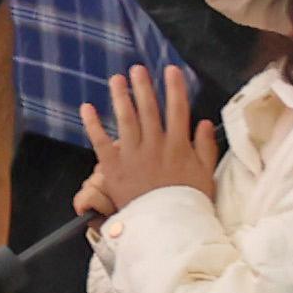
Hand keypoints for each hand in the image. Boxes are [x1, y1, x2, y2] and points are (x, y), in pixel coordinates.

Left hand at [72, 63, 216, 222]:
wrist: (167, 224)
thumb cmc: (188, 200)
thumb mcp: (205, 173)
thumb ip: (205, 147)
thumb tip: (203, 122)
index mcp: (178, 145)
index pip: (177, 109)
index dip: (174, 88)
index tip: (170, 70)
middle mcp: (154, 145)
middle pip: (148, 109)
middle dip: (143, 86)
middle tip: (136, 68)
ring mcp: (132, 154)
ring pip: (126, 119)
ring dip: (120, 97)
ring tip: (116, 79)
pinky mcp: (112, 166)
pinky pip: (100, 141)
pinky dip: (92, 124)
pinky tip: (87, 107)